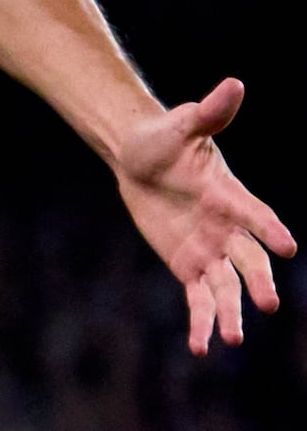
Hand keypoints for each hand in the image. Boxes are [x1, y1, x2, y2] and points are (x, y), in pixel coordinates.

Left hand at [111, 78, 292, 353]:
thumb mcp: (184, 125)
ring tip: (231, 339)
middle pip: (249, 259)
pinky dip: (202, 321)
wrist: (142, 158)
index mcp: (230, 195)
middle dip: (259, 281)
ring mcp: (211, 250)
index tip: (289, 248)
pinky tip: (203, 347)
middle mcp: (228, 227)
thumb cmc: (166, 138)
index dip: (270, 229)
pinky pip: (199, 298)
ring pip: (227, 286)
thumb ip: (209, 113)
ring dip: (231, 313)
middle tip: (268, 305)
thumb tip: (233, 84)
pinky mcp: (190, 266)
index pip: (255, 214)